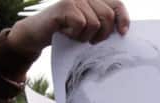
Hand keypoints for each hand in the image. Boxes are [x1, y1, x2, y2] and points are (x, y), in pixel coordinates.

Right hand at [9, 0, 129, 56]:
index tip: (123, 33)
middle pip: (108, 16)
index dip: (123, 19)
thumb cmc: (64, 33)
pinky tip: (65, 32)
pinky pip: (81, 24)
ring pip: (95, 23)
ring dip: (85, 36)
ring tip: (73, 35)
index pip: (117, 5)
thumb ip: (102, 24)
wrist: (36, 35)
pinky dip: (74, 34)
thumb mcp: (87, 29)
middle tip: (90, 41)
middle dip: (102, 34)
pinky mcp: (66, 5)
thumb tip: (123, 32)